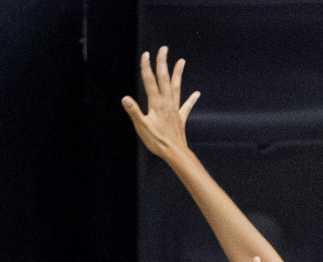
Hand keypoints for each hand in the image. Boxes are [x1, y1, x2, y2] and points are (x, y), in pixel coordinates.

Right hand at [121, 47, 199, 163]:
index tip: (146, 54)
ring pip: (176, 87)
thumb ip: (134, 112)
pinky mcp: (180, 118)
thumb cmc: (157, 141)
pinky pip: (186, 106)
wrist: (174, 152)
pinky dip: (191, 99)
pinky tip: (196, 93)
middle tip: (164, 49)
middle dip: (163, 63)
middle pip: (164, 79)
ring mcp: (175, 109)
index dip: (147, 67)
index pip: (150, 81)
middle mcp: (167, 103)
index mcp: (156, 103)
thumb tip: (125, 98)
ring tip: (182, 61)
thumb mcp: (142, 127)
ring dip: (178, 74)